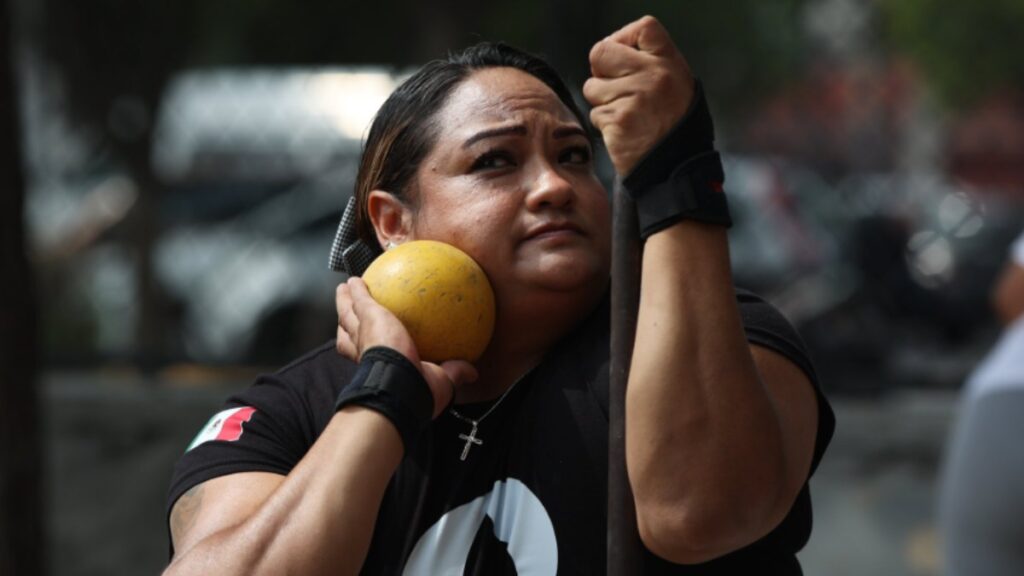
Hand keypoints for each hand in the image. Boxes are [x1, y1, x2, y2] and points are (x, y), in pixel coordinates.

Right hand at [336, 277, 476, 416]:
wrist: (400, 385)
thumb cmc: (417, 389)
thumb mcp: (441, 381)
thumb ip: (454, 371)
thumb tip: (472, 373)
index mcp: (380, 364)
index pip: (367, 354)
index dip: (363, 347)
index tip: (366, 340)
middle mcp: (364, 350)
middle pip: (348, 333)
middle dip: (346, 321)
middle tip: (347, 311)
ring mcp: (362, 333)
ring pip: (347, 314)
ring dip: (344, 302)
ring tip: (345, 289)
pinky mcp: (368, 315)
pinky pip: (360, 298)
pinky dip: (357, 289)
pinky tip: (356, 280)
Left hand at [583, 15, 694, 175]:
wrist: (676, 167)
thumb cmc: (673, 124)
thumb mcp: (675, 84)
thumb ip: (650, 63)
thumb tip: (610, 50)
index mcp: (670, 63)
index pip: (643, 28)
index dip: (623, 39)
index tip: (622, 57)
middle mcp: (653, 75)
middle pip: (602, 52)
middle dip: (601, 71)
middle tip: (615, 88)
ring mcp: (634, 97)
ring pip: (592, 87)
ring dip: (602, 102)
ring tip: (625, 114)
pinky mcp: (617, 121)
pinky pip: (595, 114)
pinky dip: (604, 124)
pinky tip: (624, 131)